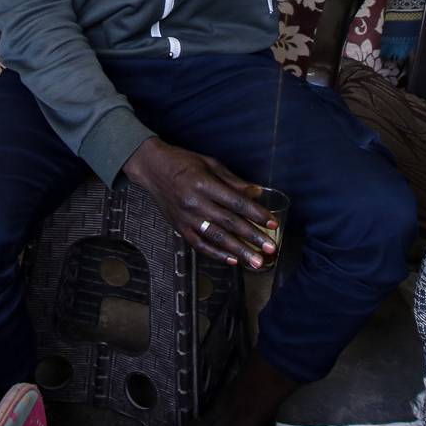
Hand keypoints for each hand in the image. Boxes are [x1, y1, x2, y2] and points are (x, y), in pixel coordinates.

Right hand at [122, 137, 278, 269]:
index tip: (273, 224)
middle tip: (270, 249)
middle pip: (229, 223)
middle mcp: (195, 203)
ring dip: (238, 251)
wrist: (152, 168)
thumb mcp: (210, 164)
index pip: (236, 203)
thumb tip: (257, 193)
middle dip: (252, 238)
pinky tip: (232, 260)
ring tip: (255, 262)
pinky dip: (216, 254)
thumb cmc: (183, 162)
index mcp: (204, 184)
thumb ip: (234, 181)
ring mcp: (186, 218)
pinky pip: (199, 245)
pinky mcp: (179, 227)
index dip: (257, 214)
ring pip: (216, 238)